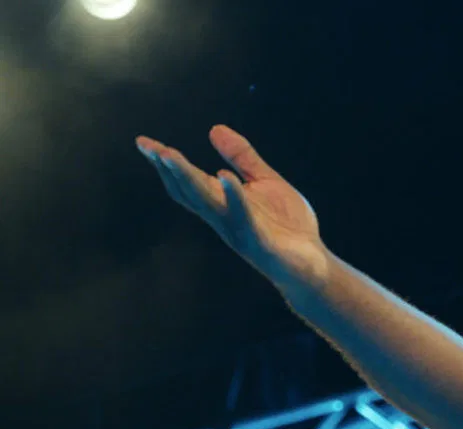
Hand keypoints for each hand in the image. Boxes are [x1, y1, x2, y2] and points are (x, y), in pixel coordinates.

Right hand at [135, 125, 329, 291]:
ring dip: (188, 179)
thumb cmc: (287, 225)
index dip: (165, 164)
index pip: (188, 182)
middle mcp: (224, 217)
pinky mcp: (258, 242)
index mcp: (223, 202)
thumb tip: (214, 129)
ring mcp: (238, 230)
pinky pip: (242, 218)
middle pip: (189, 191)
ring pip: (207, 203)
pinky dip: (233, 198)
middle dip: (168, 169)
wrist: (313, 262)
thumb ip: (242, 157)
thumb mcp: (265, 182)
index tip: (144, 143)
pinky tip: (226, 177)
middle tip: (148, 147)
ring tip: (171, 155)